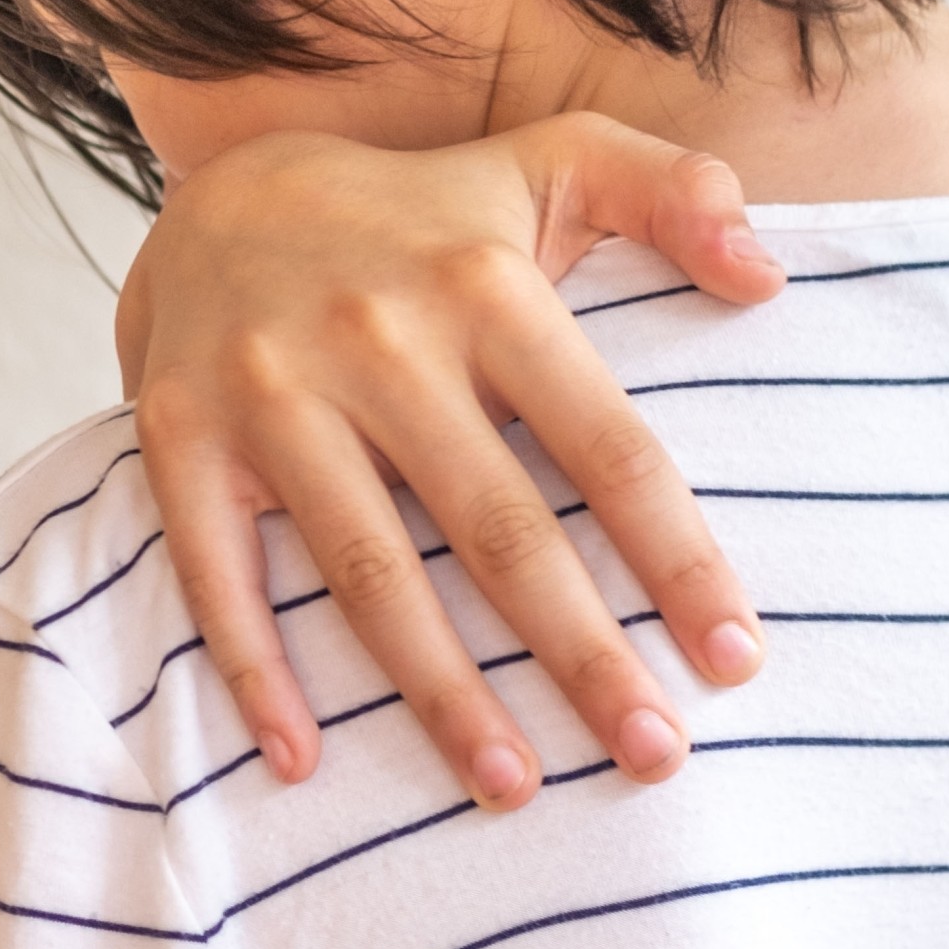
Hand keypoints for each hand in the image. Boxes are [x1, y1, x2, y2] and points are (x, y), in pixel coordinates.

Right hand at [114, 111, 784, 803]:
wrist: (221, 194)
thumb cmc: (418, 216)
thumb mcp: (551, 161)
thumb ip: (672, 189)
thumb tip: (766, 275)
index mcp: (484, 288)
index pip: (605, 446)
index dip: (675, 558)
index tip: (733, 660)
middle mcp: (378, 342)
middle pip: (498, 532)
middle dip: (581, 655)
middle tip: (652, 757)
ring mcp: (271, 395)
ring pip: (370, 573)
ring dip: (441, 695)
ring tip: (512, 788)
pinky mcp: (182, 441)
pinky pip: (219, 574)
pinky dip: (255, 672)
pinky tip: (302, 762)